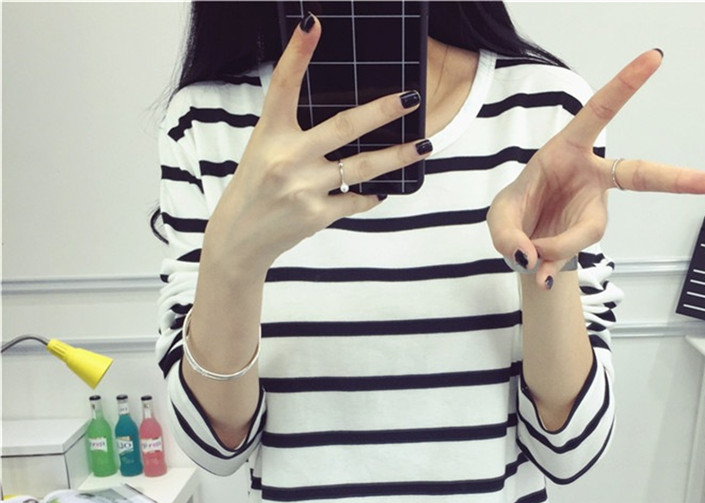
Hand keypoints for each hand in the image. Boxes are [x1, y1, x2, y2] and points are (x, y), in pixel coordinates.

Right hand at [202, 14, 429, 275]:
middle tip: (411, 97)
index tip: (313, 24)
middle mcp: (287, 159)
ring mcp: (304, 189)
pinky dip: (371, 194)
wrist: (241, 237)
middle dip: (381, 111)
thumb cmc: (256, 186)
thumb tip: (344, 115)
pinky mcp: (317, 215)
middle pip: (343, 127)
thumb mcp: (265, 148)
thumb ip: (296, 130)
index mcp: (270, 133)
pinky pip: (356, 199)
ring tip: (424, 146)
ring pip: (362, 167)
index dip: (297, 53)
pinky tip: (384, 189)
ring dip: (398, 156)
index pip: (283, 86)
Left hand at [486, 49, 704, 289]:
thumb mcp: (499, 218)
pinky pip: (574, 253)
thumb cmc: (515, 214)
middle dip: (674, 179)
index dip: (625, 85)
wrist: (520, 247)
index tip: (655, 57)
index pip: (598, 113)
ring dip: (556, 246)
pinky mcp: (588, 236)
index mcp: (567, 150)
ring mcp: (593, 209)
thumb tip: (532, 258)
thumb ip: (508, 235)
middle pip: (638, 175)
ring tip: (531, 255)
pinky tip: (539, 276)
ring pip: (587, 231)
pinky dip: (551, 265)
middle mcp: (590, 177)